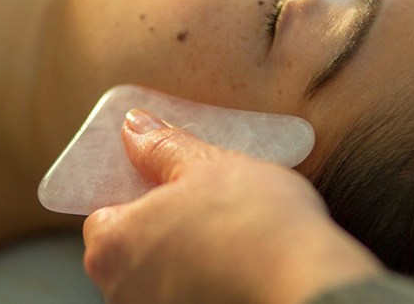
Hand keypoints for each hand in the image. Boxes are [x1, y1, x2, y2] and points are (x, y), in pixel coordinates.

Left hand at [82, 109, 383, 303]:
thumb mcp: (208, 165)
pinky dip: (212, 279)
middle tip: (209, 199)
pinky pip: (193, 292)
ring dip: (190, 254)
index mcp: (112, 248)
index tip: (171, 177)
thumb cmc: (254, 223)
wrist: (308, 285)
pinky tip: (245, 261)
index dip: (139, 193)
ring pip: (166, 275)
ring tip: (236, 231)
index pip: (105, 213)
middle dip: (165, 224)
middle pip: (135, 248)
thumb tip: (136, 127)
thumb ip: (163, 148)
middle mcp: (122, 293)